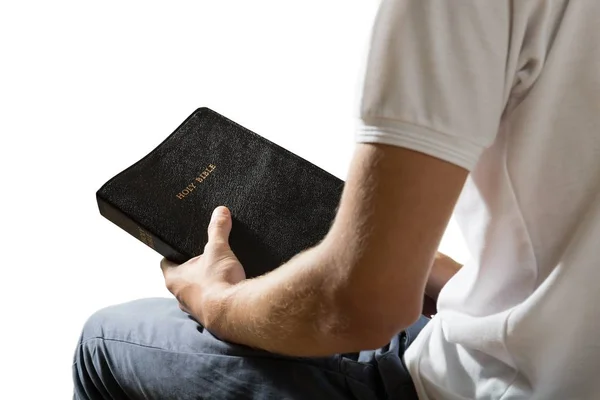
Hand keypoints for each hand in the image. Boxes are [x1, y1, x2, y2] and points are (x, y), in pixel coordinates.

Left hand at [161, 206, 245, 324]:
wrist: (235, 312)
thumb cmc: (218, 282)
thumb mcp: (218, 249)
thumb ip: (217, 229)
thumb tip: (220, 212)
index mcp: (174, 279)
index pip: (166, 263)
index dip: (173, 255)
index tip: (179, 249)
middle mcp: (180, 297)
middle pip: (182, 279)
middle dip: (193, 271)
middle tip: (205, 259)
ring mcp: (194, 309)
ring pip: (195, 294)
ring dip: (205, 286)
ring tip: (219, 275)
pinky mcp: (210, 318)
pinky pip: (210, 305)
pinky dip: (217, 298)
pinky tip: (229, 290)